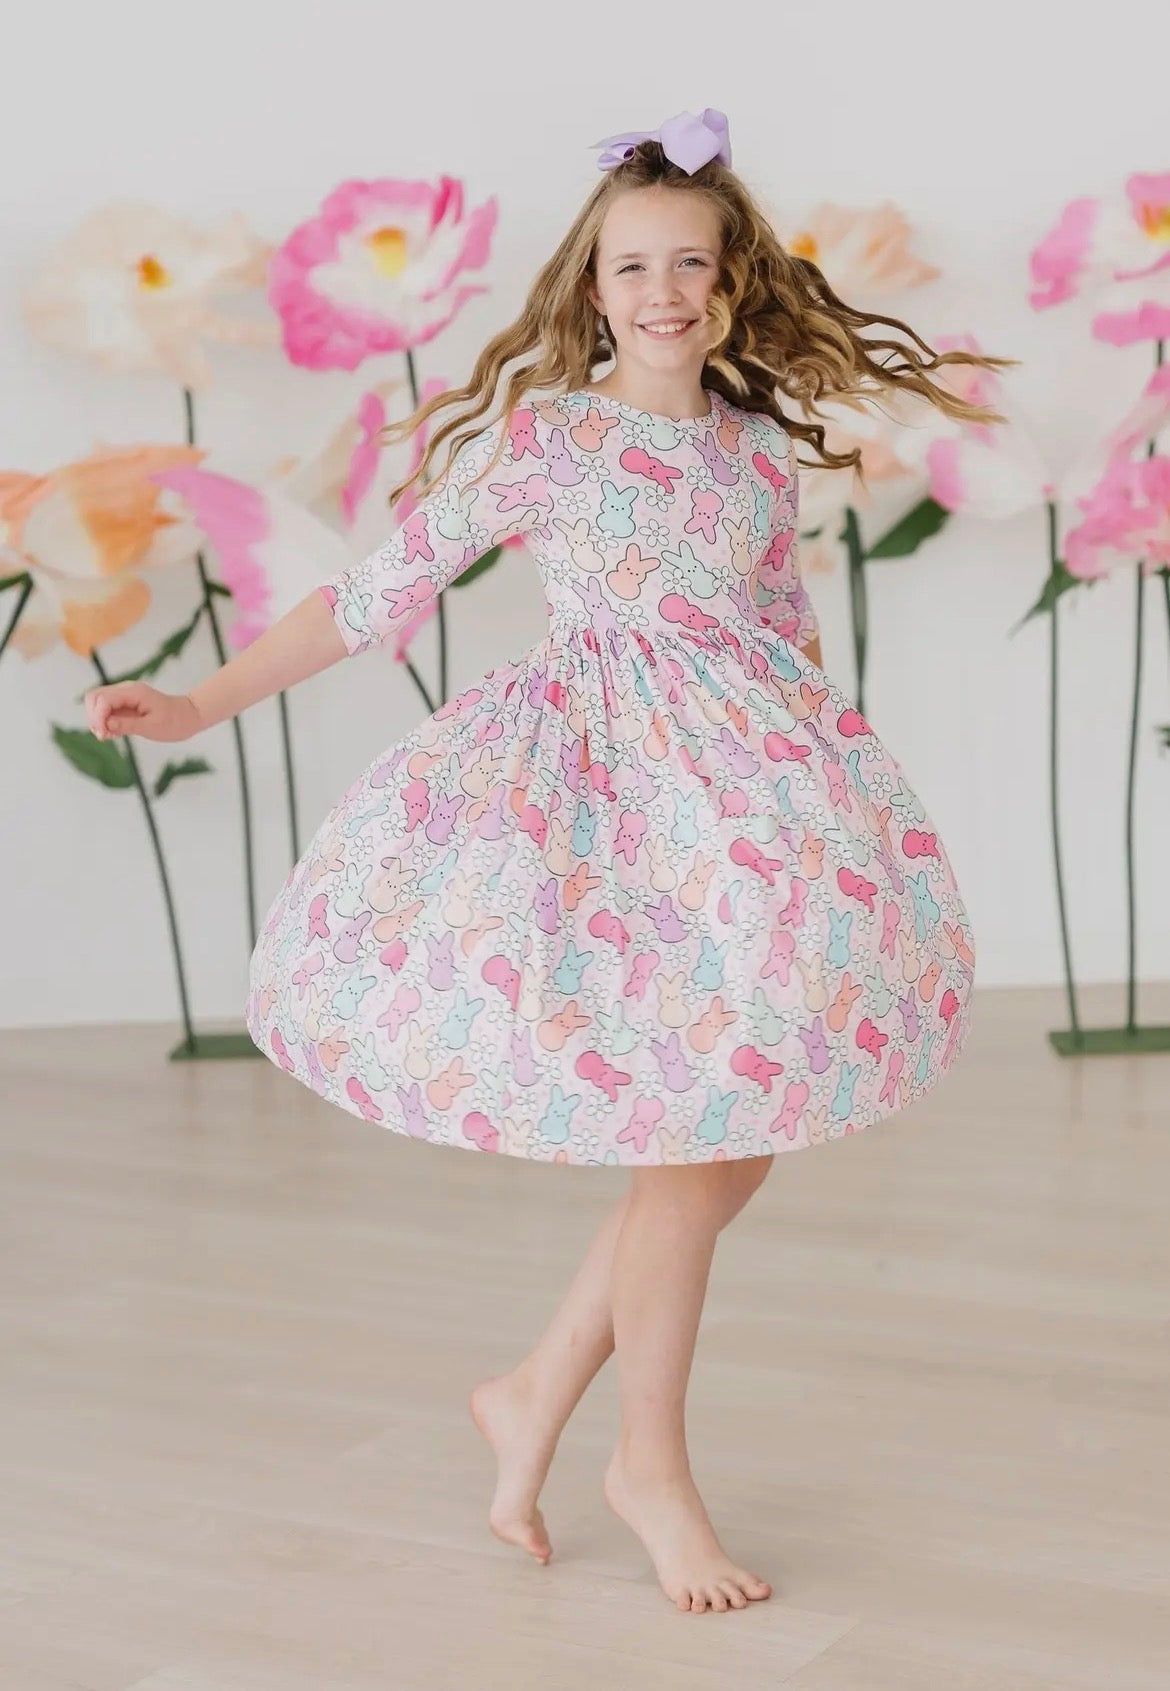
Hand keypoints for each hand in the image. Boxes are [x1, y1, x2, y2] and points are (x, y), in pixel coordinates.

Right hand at [83, 681, 202, 743]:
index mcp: (133, 692)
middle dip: (94, 717)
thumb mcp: (152, 727)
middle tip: (105, 736)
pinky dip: (105, 722)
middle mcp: (126, 690)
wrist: (188, 716)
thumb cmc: (174, 722)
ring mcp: (124, 696)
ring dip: (98, 720)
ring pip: (97, 703)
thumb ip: (127, 725)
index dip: (98, 717)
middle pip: (94, 697)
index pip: (102, 699)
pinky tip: (115, 733)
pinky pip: (106, 709)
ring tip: (110, 736)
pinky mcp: (125, 704)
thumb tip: (105, 726)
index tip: (104, 735)